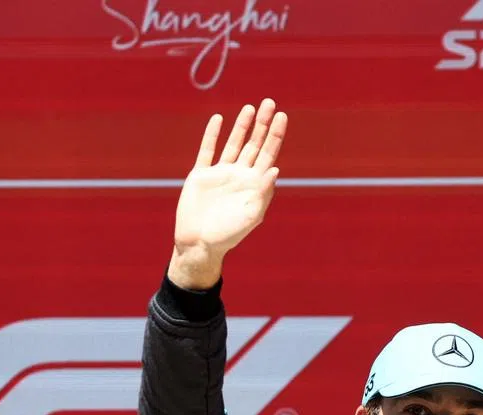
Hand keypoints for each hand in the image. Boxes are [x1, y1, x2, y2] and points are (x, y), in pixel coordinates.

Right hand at [168, 98, 287, 288]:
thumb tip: (275, 169)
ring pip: (234, 144)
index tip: (283, 116)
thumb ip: (263, 193)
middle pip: (254, 144)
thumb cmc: (229, 234)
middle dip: (263, 124)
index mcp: (254, 185)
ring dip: (242, 126)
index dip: (276, 135)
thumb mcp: (251, 215)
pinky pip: (207, 151)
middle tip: (270, 102)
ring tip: (250, 108)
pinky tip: (218, 120)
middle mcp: (240, 176)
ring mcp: (220, 174)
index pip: (269, 154)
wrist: (199, 244)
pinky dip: (212, 135)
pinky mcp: (201, 176)